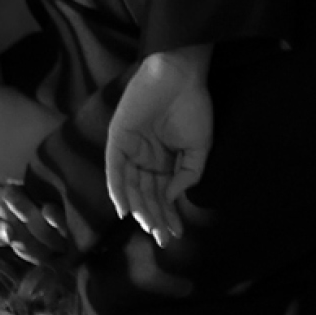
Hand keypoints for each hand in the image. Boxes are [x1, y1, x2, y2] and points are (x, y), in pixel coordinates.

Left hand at [104, 45, 215, 247]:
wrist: (180, 75)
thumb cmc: (194, 106)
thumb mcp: (200, 148)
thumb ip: (188, 175)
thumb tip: (170, 198)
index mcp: (163, 160)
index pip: (162, 194)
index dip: (169, 215)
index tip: (176, 234)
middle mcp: (144, 159)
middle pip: (146, 195)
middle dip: (155, 218)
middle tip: (164, 238)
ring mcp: (130, 150)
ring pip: (131, 187)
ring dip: (140, 209)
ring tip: (151, 228)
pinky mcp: (117, 140)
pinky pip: (115, 170)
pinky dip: (118, 189)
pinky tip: (126, 209)